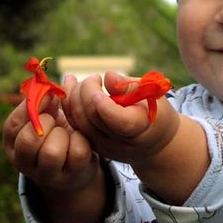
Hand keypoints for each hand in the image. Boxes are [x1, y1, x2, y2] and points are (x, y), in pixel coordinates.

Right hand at [3, 75, 98, 192]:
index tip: (48, 95)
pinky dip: (82, 140)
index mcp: (13, 144)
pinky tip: (81, 140)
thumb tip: (64, 82)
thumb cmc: (58, 133)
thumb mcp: (49, 115)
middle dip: (46, 123)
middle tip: (55, 120)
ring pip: (52, 152)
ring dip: (64, 135)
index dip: (32, 107)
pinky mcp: (69, 178)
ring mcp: (46, 175)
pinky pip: (77, 153)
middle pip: (28, 140)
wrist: (76, 165)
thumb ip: (50, 98)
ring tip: (67, 132)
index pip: (12, 125)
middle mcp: (24, 163)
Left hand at [63, 71, 180, 166]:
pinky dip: (68, 101)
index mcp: (139, 129)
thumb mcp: (152, 95)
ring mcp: (101, 146)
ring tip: (87, 81)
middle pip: (92, 118)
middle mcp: (117, 142)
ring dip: (74, 95)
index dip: (105, 104)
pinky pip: (73, 122)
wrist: (153, 142)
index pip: (118, 121)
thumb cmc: (154, 112)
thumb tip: (108, 76)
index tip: (101, 82)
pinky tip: (70, 83)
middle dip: (87, 91)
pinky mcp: (89, 143)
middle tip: (95, 78)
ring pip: (77, 119)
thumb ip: (131, 86)